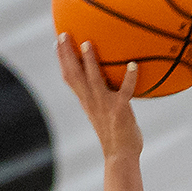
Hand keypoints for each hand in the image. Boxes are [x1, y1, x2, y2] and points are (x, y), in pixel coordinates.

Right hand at [56, 34, 140, 158]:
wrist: (120, 156)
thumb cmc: (116, 134)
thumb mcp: (105, 111)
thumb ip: (104, 95)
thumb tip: (111, 79)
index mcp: (86, 101)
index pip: (69, 77)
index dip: (62, 59)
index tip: (58, 41)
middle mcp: (92, 101)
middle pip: (74, 75)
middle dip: (67, 54)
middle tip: (64, 34)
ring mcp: (105, 105)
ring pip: (94, 80)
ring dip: (90, 62)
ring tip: (88, 43)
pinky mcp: (120, 110)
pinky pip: (125, 91)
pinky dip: (129, 78)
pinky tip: (133, 64)